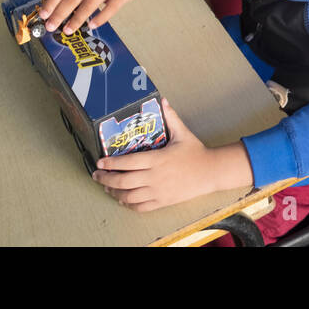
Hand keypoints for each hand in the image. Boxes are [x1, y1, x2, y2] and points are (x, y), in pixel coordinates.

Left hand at [36, 0, 151, 34]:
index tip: (42, 15)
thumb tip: (56, 10)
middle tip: (50, 27)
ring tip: (68, 31)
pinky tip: (91, 26)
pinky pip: (109, 9)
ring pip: (89, 4)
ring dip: (76, 20)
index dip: (51, 2)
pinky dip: (99, 19)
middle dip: (59, 14)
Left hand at [92, 100, 217, 211]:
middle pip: (123, 182)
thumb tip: (163, 101)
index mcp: (158, 159)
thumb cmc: (196, 152)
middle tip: (97, 175)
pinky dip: (128, 204)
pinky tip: (123, 199)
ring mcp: (158, 191)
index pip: (128, 162)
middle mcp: (155, 177)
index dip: (111, 163)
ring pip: (129, 197)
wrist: (211, 172)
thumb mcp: (183, 133)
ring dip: (114, 193)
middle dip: (105, 180)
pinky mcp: (162, 202)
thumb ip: (171, 117)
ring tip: (107, 188)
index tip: (100, 162)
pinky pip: (140, 207)